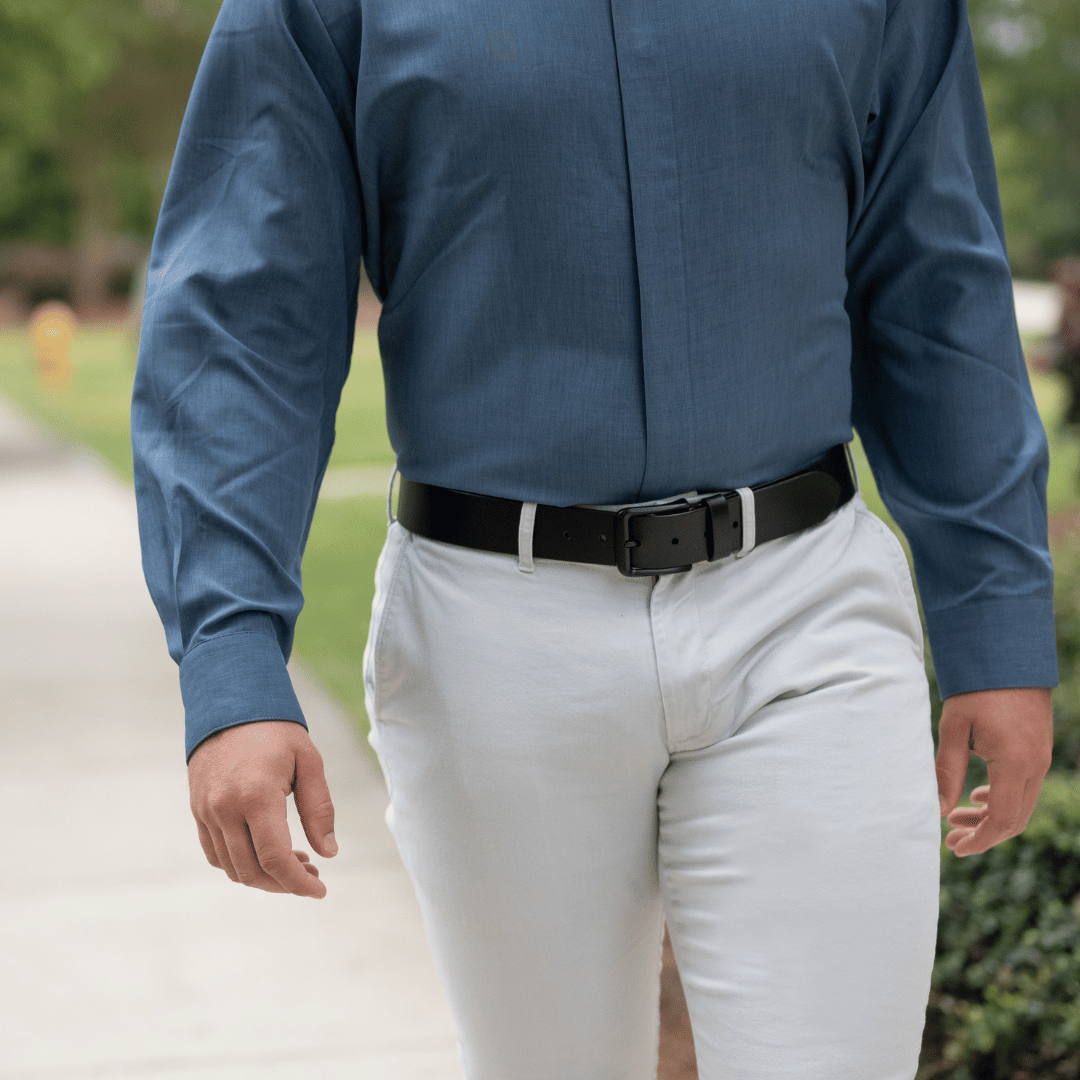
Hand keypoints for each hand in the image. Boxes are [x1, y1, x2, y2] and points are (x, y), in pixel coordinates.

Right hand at [188, 719, 337, 897]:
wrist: (230, 704)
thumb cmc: (276, 731)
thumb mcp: (309, 762)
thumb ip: (319, 809)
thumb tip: (328, 853)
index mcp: (256, 796)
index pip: (276, 859)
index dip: (299, 884)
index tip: (320, 891)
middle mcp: (225, 809)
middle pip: (253, 871)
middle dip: (285, 883)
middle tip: (313, 874)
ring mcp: (206, 812)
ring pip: (233, 867)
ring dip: (264, 876)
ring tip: (295, 863)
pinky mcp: (198, 811)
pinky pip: (216, 854)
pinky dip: (241, 864)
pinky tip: (266, 853)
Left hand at [936, 687, 1052, 856]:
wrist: (1008, 656)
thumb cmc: (976, 690)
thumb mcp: (953, 730)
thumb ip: (946, 771)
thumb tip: (937, 808)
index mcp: (1014, 764)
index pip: (1001, 820)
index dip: (979, 840)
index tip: (954, 847)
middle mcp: (1034, 766)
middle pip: (1013, 818)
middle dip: (982, 833)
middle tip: (950, 838)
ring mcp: (1040, 757)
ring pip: (1019, 803)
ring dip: (989, 816)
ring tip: (955, 817)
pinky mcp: (1037, 748)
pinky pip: (1023, 786)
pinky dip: (1000, 797)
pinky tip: (976, 796)